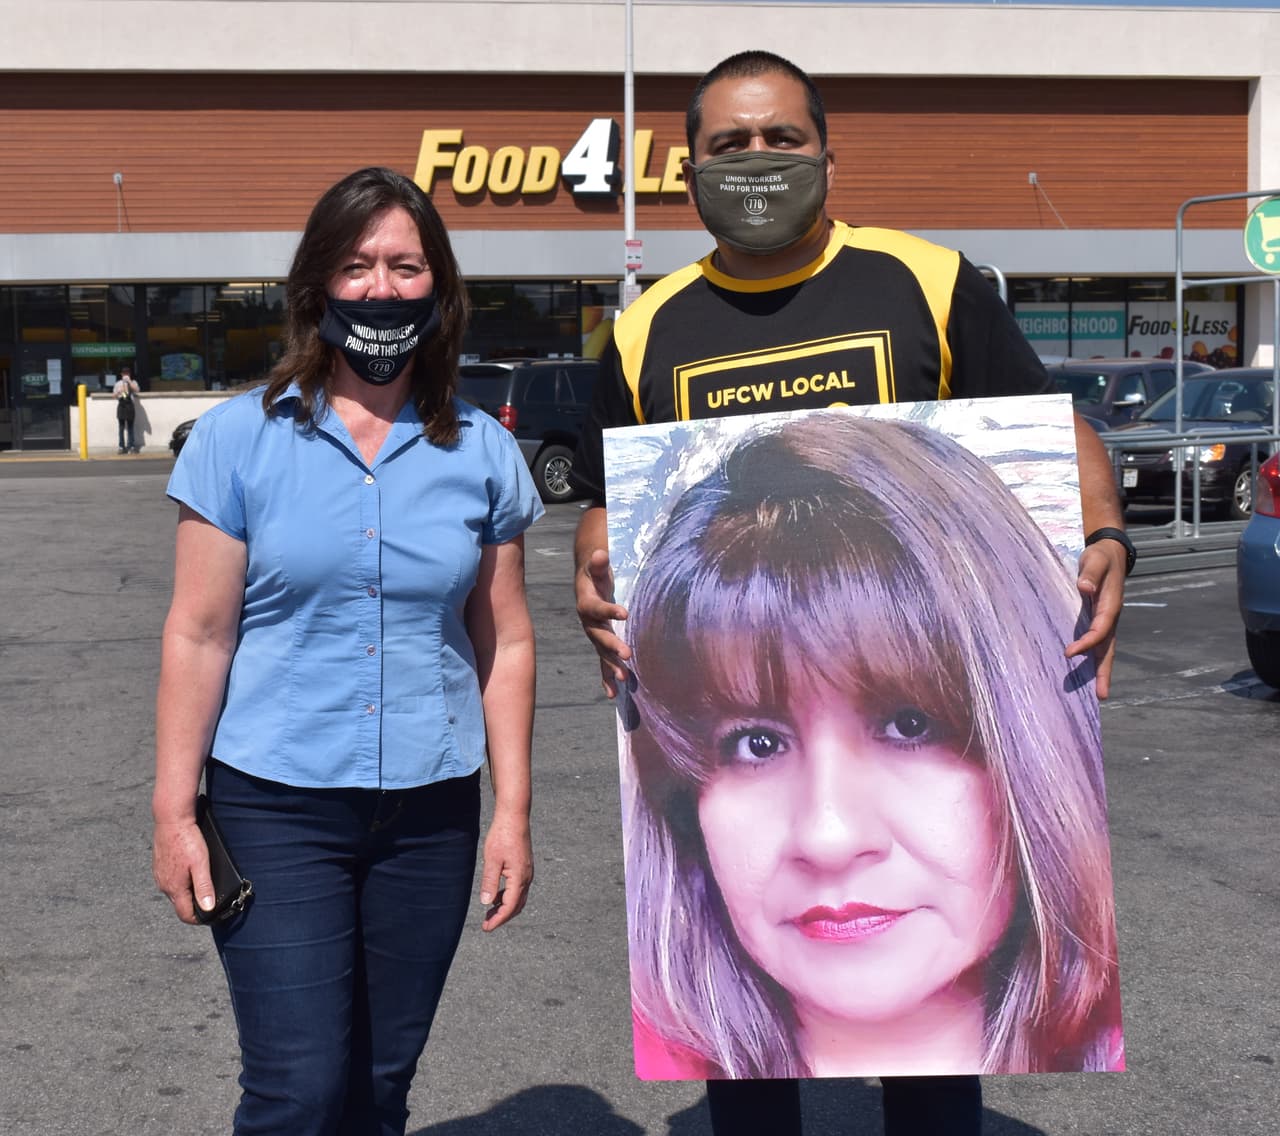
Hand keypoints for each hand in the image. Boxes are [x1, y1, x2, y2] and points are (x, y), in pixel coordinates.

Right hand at [153, 818, 215, 924]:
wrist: (171, 820)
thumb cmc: (186, 840)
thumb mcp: (201, 864)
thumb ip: (204, 887)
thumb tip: (208, 908)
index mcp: (174, 888)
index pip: (185, 915)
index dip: (198, 919)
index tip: (210, 917)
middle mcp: (164, 885)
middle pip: (180, 904)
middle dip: (195, 905)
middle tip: (210, 899)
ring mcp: (160, 876)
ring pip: (175, 892)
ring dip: (188, 892)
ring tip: (202, 885)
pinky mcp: (160, 866)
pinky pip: (171, 880)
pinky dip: (181, 881)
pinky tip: (191, 871)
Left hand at [478, 807, 532, 931]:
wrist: (514, 817)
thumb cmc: (502, 836)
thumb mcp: (492, 859)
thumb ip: (490, 882)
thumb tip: (486, 903)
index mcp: (519, 878)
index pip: (510, 907)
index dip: (498, 920)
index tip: (486, 928)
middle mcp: (527, 877)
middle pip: (517, 906)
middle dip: (502, 917)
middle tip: (487, 924)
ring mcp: (527, 872)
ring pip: (519, 898)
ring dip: (505, 908)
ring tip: (489, 913)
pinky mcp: (525, 867)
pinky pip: (519, 889)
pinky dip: (508, 897)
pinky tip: (496, 896)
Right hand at [575, 546, 631, 698]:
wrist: (585, 585)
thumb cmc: (594, 573)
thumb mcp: (595, 565)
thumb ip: (598, 562)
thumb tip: (599, 553)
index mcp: (586, 603)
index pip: (597, 608)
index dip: (609, 610)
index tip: (625, 613)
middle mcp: (588, 622)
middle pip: (599, 636)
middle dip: (612, 646)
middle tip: (627, 655)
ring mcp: (594, 635)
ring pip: (601, 653)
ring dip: (611, 666)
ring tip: (624, 678)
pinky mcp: (600, 643)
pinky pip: (601, 662)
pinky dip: (606, 677)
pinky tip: (613, 693)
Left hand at [1065, 538, 1126, 699]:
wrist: (1110, 553)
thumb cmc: (1100, 557)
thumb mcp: (1095, 560)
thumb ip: (1090, 573)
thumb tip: (1084, 587)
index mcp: (1110, 605)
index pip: (1100, 629)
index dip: (1087, 643)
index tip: (1069, 653)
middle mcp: (1110, 617)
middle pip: (1108, 649)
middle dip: (1104, 671)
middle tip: (1102, 695)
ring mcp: (1106, 620)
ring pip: (1105, 649)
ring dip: (1101, 670)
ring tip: (1100, 694)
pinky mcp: (1099, 620)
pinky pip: (1098, 643)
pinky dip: (1094, 658)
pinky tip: (1086, 672)